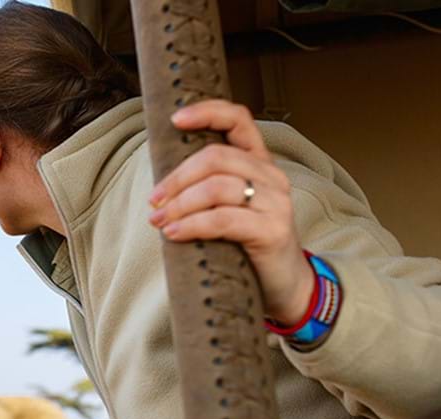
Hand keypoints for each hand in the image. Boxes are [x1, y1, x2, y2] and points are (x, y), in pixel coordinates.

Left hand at [147, 100, 313, 325]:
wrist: (285, 284)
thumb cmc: (248, 244)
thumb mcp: (229, 207)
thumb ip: (208, 187)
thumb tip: (161, 184)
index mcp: (259, 162)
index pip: (238, 119)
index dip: (207, 112)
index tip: (175, 119)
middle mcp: (271, 176)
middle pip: (215, 157)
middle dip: (177, 178)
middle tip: (155, 201)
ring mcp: (275, 202)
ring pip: (216, 187)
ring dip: (179, 204)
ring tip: (160, 221)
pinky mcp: (272, 230)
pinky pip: (223, 219)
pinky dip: (192, 224)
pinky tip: (174, 233)